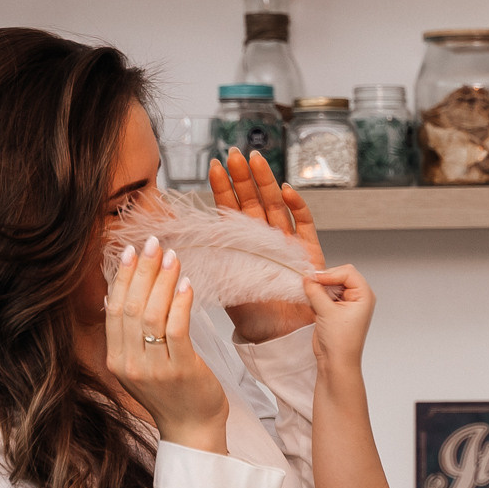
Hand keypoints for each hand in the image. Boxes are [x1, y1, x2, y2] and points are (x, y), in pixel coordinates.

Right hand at [106, 235, 227, 452]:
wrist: (192, 429)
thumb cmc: (171, 393)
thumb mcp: (141, 364)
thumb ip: (129, 335)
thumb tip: (117, 295)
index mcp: (116, 360)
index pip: (114, 310)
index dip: (121, 277)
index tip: (130, 250)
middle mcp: (129, 364)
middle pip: (131, 307)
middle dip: (142, 271)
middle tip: (153, 243)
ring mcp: (154, 369)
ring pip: (152, 315)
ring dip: (163, 281)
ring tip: (173, 257)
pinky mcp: (180, 371)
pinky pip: (177, 330)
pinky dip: (180, 303)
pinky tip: (186, 284)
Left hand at [209, 147, 325, 342]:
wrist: (278, 335)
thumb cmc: (251, 314)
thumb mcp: (221, 280)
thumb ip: (207, 258)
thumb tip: (178, 239)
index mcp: (243, 243)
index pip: (230, 208)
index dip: (223, 187)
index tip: (214, 164)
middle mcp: (265, 238)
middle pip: (254, 199)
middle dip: (244, 175)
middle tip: (234, 152)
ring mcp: (288, 241)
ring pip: (276, 204)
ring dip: (266, 180)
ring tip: (255, 158)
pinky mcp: (309, 250)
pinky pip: (305, 222)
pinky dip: (297, 205)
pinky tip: (286, 189)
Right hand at [301, 262, 374, 374]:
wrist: (336, 362)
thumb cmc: (341, 342)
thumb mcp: (327, 311)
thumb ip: (316, 291)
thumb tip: (307, 278)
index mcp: (364, 295)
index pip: (347, 272)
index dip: (330, 274)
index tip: (314, 279)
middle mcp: (357, 298)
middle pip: (339, 276)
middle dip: (324, 279)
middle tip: (310, 284)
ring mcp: (346, 304)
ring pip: (330, 285)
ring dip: (319, 288)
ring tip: (310, 294)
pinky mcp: (335, 311)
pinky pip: (325, 295)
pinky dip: (316, 296)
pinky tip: (310, 300)